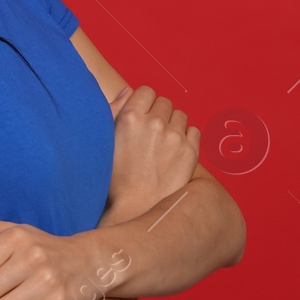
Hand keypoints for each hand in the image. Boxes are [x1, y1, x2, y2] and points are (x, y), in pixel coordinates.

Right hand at [106, 84, 199, 220]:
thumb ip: (115, 109)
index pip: (146, 91)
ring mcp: (175, 137)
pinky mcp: (191, 151)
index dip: (143, 104)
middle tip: (151, 136)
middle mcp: (154, 123)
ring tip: (162, 146)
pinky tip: (174, 153)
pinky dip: (186, 139)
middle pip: (164, 102)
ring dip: (173, 126)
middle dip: (158, 115)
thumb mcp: (104, 140)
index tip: (142, 118)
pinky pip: (194, 131)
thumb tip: (129, 90)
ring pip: (180, 115)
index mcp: (130, 117)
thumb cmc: (115, 176)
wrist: (135, 208)